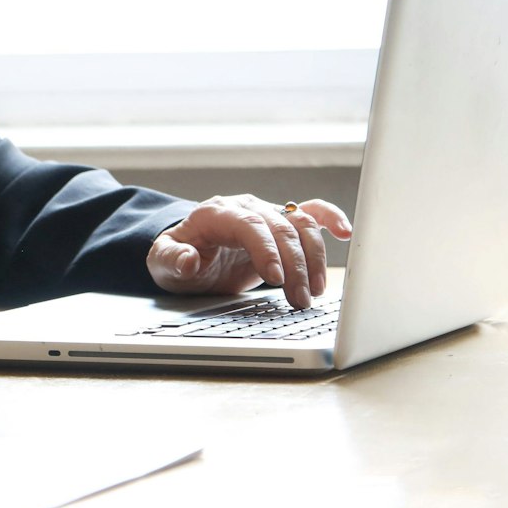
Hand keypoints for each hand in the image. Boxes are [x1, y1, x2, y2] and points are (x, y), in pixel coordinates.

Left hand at [147, 195, 353, 308]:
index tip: (276, 278)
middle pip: (281, 229)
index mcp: (216, 213)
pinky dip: (330, 219)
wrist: (187, 251)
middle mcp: (246, 207)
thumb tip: (188, 259)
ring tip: (313, 292)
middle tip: (299, 300)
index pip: (249, 225)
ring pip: (301, 226)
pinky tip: (345, 233)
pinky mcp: (282, 224)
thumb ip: (172, 260)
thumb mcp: (161, 262)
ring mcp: (267, 213)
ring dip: (314, 259)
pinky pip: (311, 214)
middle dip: (295, 265)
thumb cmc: (176, 256)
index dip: (267, 249)